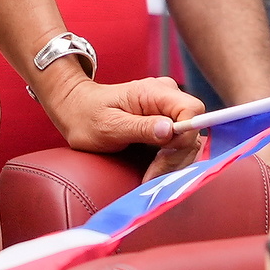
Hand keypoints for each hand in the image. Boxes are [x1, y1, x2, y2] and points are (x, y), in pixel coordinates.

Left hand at [42, 69, 204, 172]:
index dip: (186, 134)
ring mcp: (167, 108)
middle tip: (152, 177)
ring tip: (150, 178)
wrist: (77, 110)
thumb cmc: (89, 116)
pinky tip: (153, 172)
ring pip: (188, 140)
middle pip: (192, 129)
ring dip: (172, 163)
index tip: (165, 155)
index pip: (191, 109)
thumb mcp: (111, 126)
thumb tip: (170, 130)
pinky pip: (179, 143)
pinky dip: (169, 160)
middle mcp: (166, 96)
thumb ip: (141, 127)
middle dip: (176, 156)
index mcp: (154, 91)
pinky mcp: (165, 121)